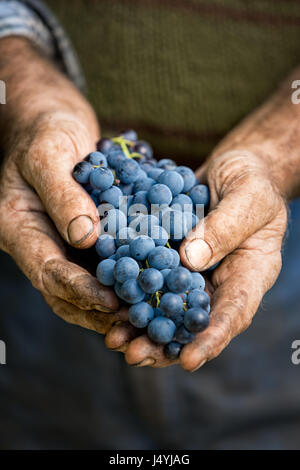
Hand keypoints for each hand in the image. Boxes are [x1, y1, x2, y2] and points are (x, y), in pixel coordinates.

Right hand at [0, 38, 124, 335]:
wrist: (51, 117)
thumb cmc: (44, 128)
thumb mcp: (49, 153)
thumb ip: (62, 195)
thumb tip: (85, 238)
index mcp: (18, 228)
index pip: (48, 272)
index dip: (81, 291)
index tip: (114, 302)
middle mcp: (39, 242)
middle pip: (65, 291)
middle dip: (100, 308)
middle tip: (136, 320)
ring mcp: (61, 241)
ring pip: (85, 283)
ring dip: (113, 301)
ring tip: (146, 312)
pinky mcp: (83, 235)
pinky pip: (101, 262)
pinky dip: (123, 275)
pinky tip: (151, 280)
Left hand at [106, 150, 286, 369]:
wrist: (233, 169)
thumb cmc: (252, 180)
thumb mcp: (248, 195)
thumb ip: (226, 226)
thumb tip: (190, 260)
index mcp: (250, 273)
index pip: (235, 312)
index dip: (212, 338)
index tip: (188, 360)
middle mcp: (220, 281)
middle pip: (194, 321)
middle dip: (165, 342)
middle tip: (135, 355)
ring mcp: (194, 271)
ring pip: (168, 307)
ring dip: (141, 326)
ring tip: (113, 340)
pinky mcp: (171, 258)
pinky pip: (151, 278)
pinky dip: (131, 291)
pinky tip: (107, 299)